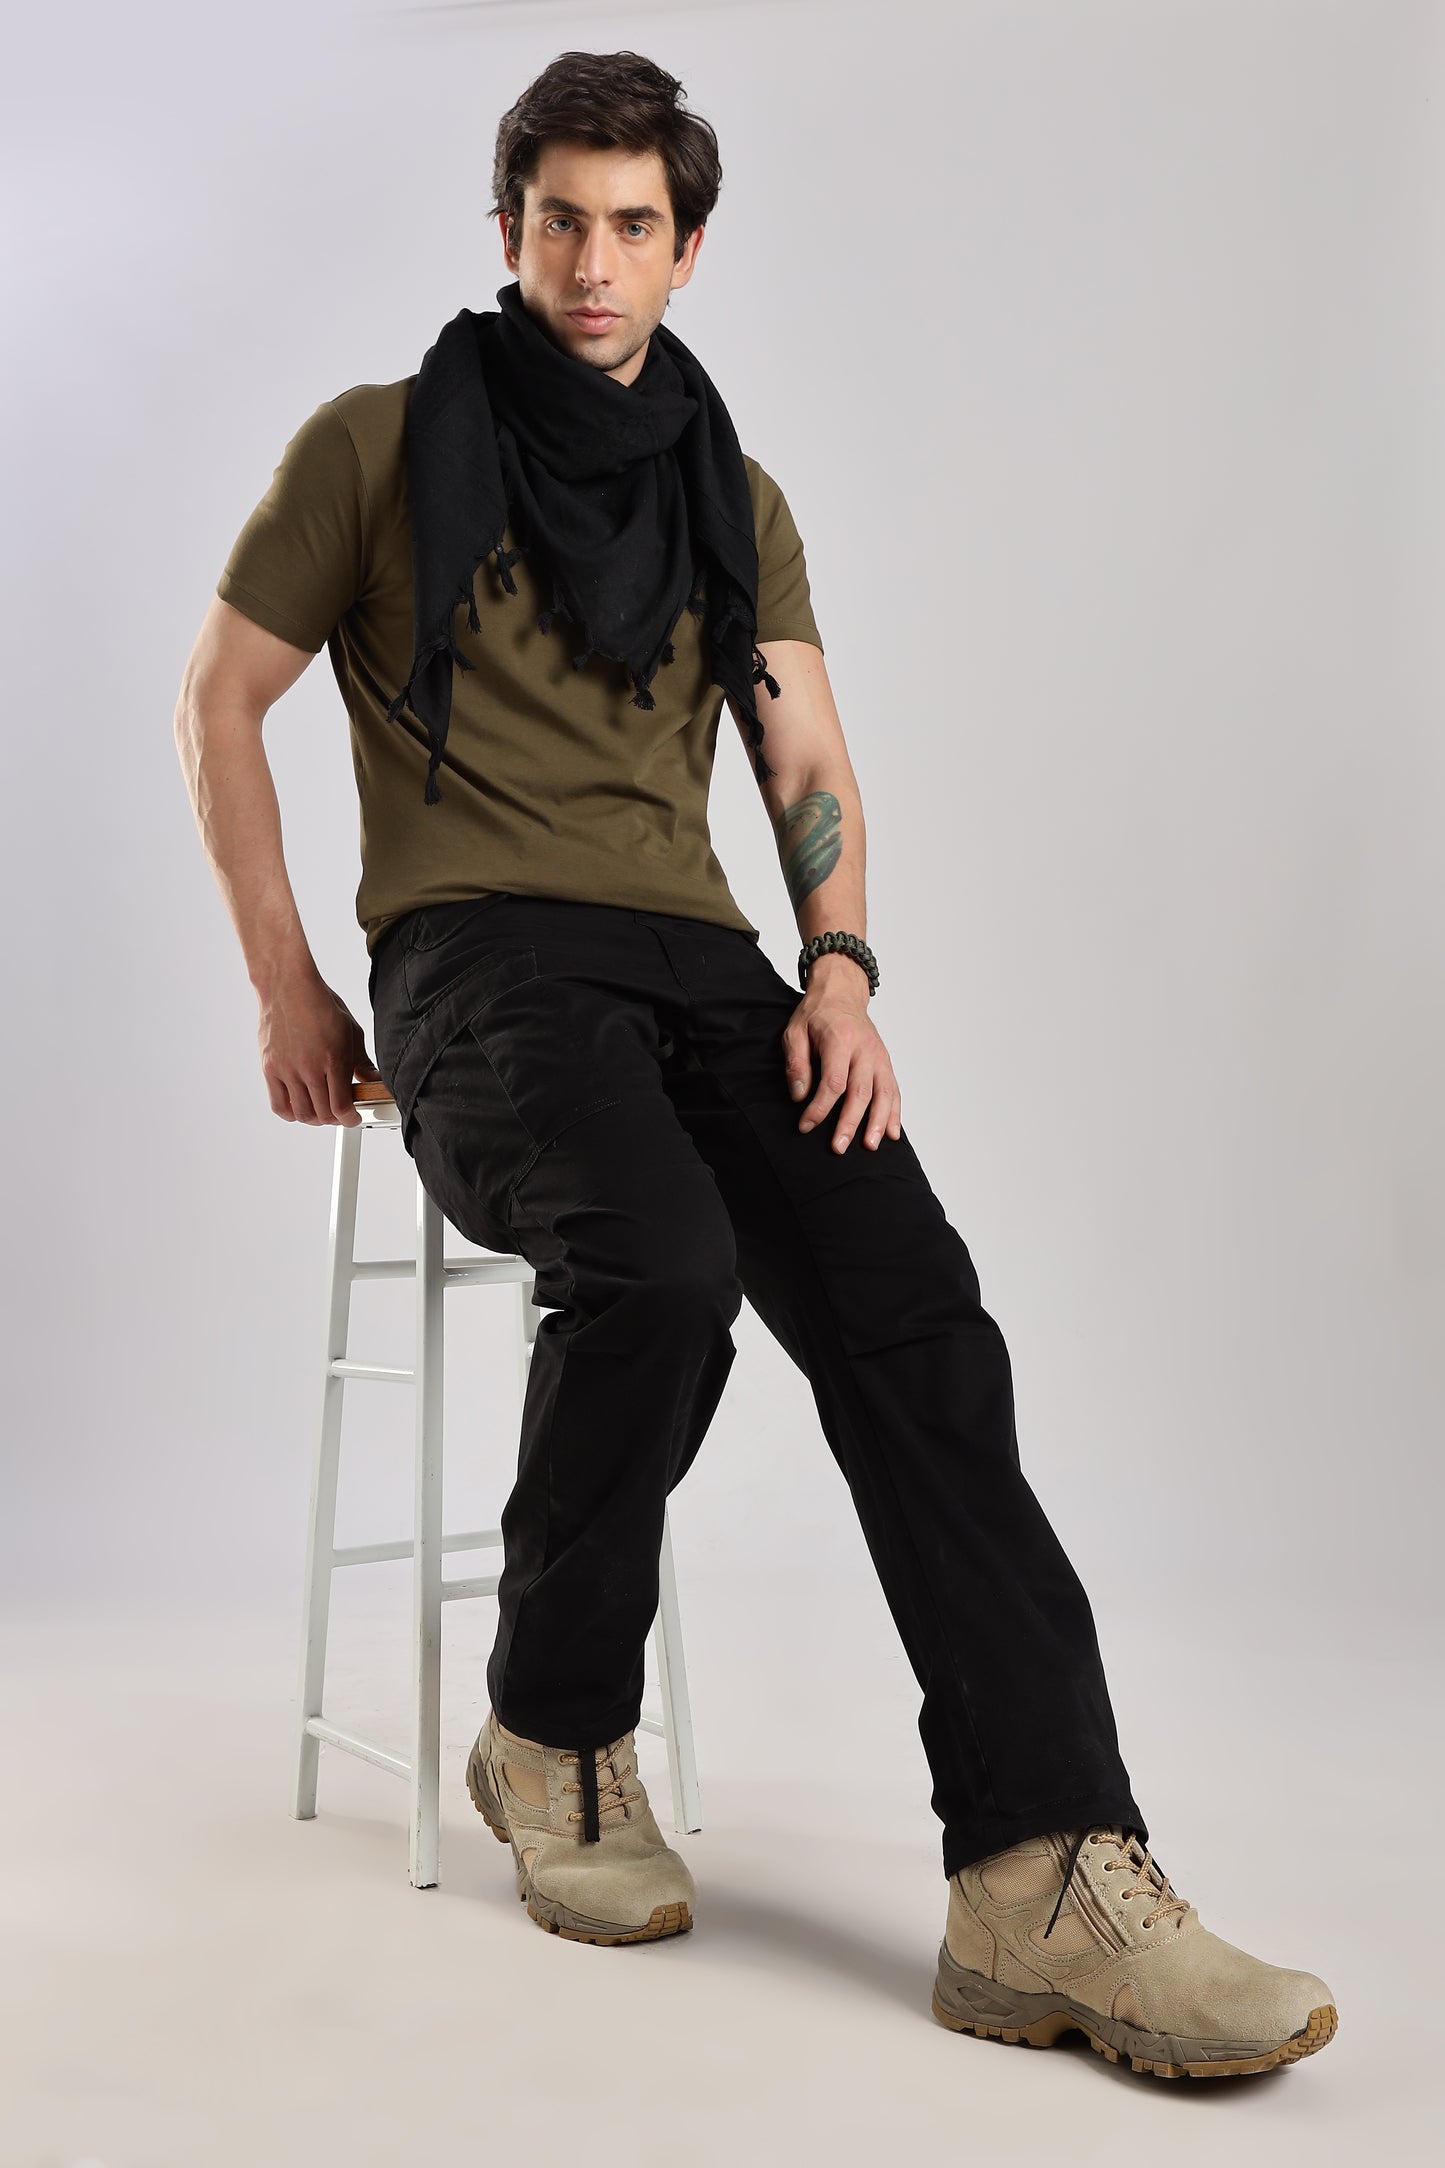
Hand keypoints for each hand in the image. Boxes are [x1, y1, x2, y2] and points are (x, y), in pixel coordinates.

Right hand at [257, 964, 381, 1125]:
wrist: (288, 986)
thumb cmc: (320, 1005)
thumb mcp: (351, 1031)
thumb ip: (362, 1062)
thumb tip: (374, 1081)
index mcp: (333, 1059)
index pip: (342, 1107)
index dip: (350, 1119)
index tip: (354, 1118)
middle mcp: (309, 1068)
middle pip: (322, 1115)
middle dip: (335, 1119)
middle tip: (339, 1113)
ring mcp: (287, 1070)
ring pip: (301, 1114)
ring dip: (314, 1118)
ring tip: (320, 1110)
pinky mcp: (270, 1068)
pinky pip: (278, 1105)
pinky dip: (291, 1113)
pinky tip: (299, 1107)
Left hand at [781, 958, 901, 1152]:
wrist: (841, 994)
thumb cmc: (817, 1015)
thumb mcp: (795, 1033)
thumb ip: (796, 1064)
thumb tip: (800, 1096)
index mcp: (840, 1040)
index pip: (833, 1082)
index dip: (819, 1108)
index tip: (805, 1125)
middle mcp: (864, 1050)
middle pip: (861, 1092)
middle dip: (850, 1123)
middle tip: (838, 1147)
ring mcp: (879, 1057)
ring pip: (883, 1094)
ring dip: (877, 1123)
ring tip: (869, 1146)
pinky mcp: (886, 1063)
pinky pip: (894, 1090)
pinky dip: (894, 1113)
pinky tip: (891, 1134)